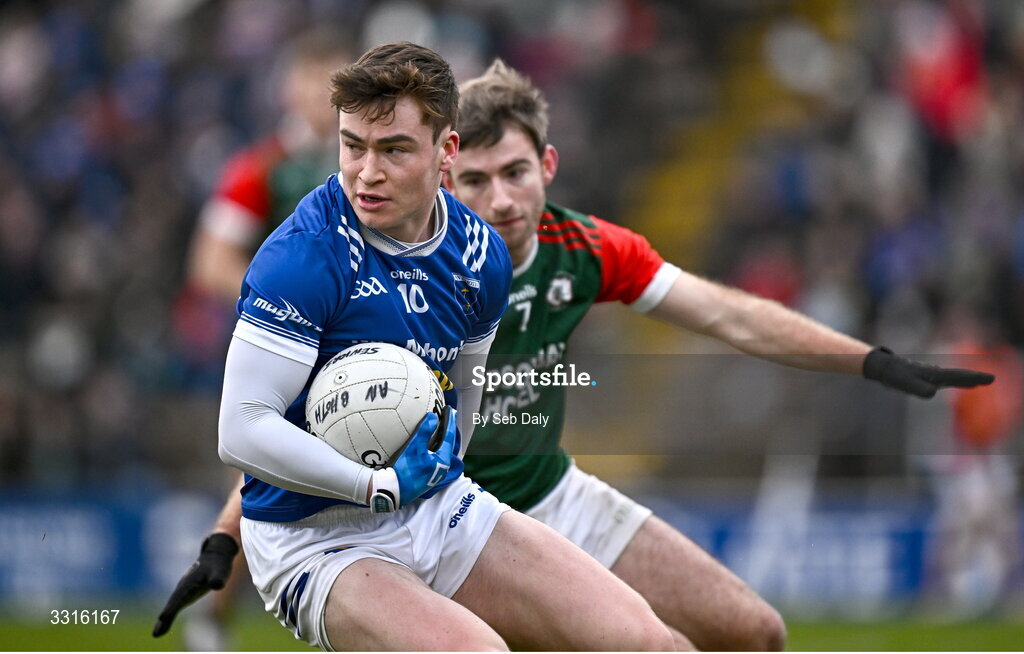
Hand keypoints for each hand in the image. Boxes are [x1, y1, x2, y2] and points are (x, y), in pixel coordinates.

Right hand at [152, 533, 238, 636]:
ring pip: (173, 605)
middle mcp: (184, 586)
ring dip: (165, 619)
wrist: (215, 557)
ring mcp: (183, 590)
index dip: (172, 607)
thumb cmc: (219, 565)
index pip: (180, 596)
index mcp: (191, 582)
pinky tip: (162, 626)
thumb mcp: (221, 571)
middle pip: (173, 603)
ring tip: (157, 634)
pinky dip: (169, 615)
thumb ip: (218, 578)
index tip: (163, 617)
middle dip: (166, 616)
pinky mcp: (185, 594)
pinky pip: (175, 605)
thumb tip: (216, 584)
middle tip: (156, 633)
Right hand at [369, 406, 459, 511]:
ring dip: (440, 438)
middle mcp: (441, 468)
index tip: (451, 409)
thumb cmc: (405, 470)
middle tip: (448, 416)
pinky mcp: (426, 476)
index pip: (449, 437)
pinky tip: (426, 444)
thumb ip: (425, 431)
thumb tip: (433, 416)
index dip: (450, 421)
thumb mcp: (414, 448)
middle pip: (447, 444)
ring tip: (439, 427)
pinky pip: (433, 456)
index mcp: (442, 461)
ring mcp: (434, 473)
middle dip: (447, 430)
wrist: (392, 492)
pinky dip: (432, 446)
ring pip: (440, 451)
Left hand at [862, 346, 994, 397]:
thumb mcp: (904, 383)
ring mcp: (931, 375)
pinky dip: (956, 381)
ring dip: (966, 379)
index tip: (990, 379)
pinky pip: (945, 380)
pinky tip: (956, 384)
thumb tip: (933, 393)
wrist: (883, 367)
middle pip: (958, 375)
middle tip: (991, 379)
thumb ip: (918, 388)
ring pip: (953, 377)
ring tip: (978, 382)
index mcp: (934, 375)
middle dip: (974, 378)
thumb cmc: (893, 375)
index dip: (973, 378)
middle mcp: (935, 373)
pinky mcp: (925, 378)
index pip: (958, 377)